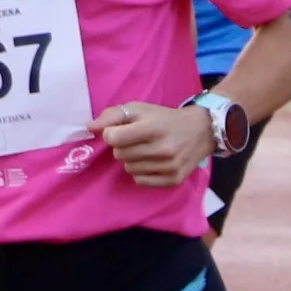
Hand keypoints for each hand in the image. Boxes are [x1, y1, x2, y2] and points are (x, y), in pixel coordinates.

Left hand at [99, 99, 215, 188]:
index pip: (114, 138)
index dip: (112, 134)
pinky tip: (151, 162)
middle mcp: (162, 148)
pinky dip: (141, 172)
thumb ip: (112, 116)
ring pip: (129, 168)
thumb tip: (90, 128)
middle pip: (120, 155)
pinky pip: (140, 181)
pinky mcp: (173, 180)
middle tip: (136, 140)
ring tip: (145, 150)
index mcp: (153, 127)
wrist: (201, 131)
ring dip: (132, 160)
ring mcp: (169, 166)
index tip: (121, 131)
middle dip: (123, 147)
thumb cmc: (164, 118)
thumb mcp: (140, 108)